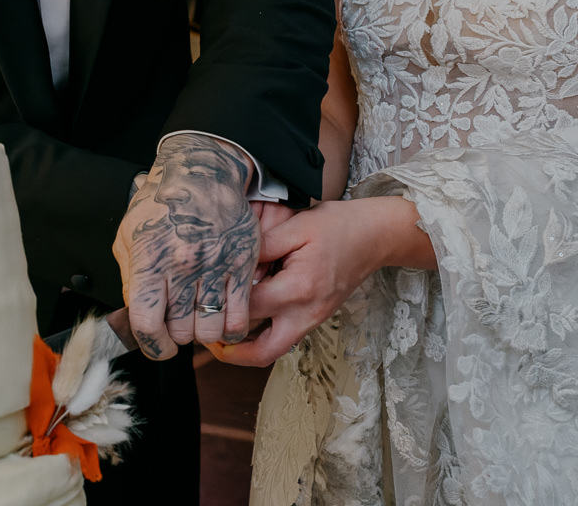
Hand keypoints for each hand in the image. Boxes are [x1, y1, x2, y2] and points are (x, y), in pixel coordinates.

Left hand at [113, 134, 258, 359]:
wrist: (202, 172)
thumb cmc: (161, 203)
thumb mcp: (129, 235)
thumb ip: (129, 278)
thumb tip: (136, 315)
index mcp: (152, 259)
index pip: (146, 322)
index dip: (150, 344)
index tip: (156, 346)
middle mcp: (184, 265)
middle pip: (180, 330)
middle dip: (176, 336)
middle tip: (177, 325)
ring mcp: (216, 265)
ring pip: (210, 329)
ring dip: (203, 334)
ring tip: (198, 321)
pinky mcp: (242, 263)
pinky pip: (239, 315)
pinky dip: (231, 328)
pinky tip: (222, 321)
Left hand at [207, 195, 431, 368]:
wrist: (377, 236)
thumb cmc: (339, 226)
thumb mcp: (297, 225)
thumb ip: (262, 244)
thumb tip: (230, 259)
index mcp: (298, 289)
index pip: (248, 307)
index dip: (222, 303)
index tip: (200, 297)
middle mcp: (306, 313)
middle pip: (260, 350)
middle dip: (228, 349)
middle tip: (203, 337)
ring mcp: (312, 320)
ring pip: (272, 351)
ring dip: (244, 351)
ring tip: (217, 339)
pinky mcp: (314, 318)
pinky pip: (283, 339)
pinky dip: (260, 337)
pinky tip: (243, 322)